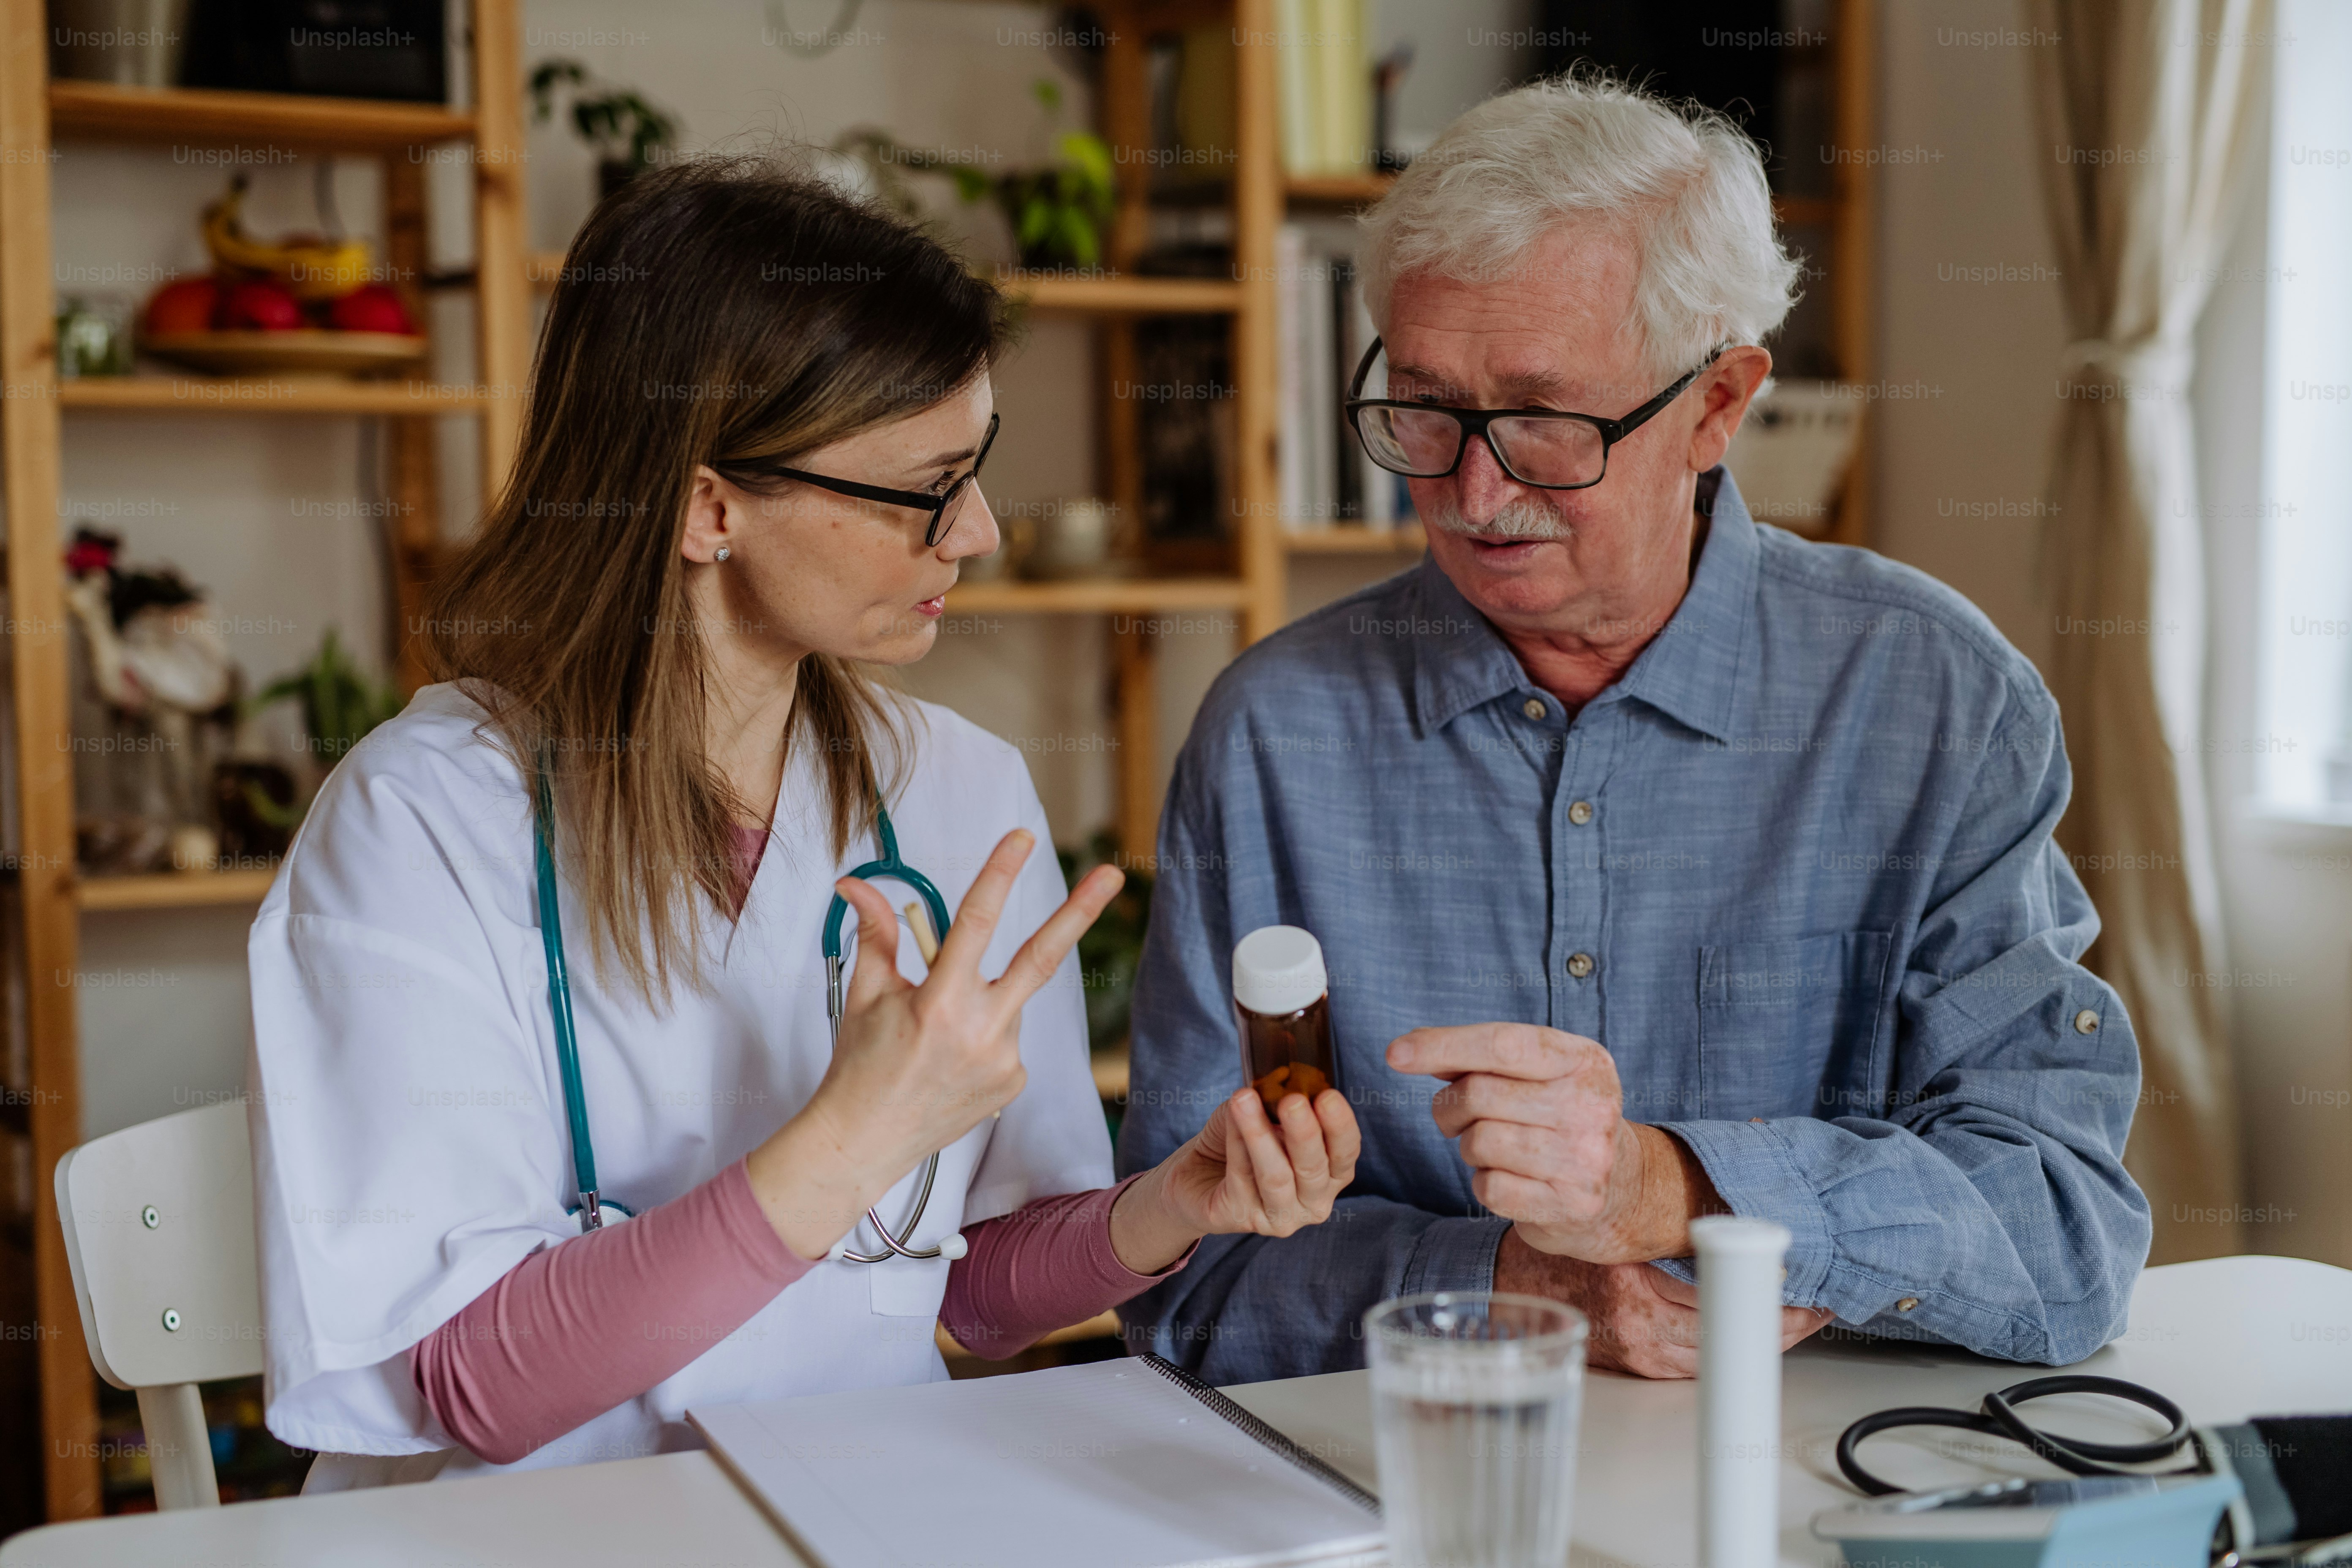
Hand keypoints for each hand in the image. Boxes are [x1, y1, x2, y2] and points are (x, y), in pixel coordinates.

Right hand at [745, 829, 1122, 1257]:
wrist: (864, 1140)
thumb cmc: (860, 1065)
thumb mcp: (865, 992)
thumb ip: (876, 932)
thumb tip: (856, 883)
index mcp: (939, 1002)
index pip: (975, 923)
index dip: (1000, 874)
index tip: (1022, 838)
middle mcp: (979, 1031)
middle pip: (1040, 958)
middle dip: (1079, 913)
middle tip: (1112, 874)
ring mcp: (1005, 1060)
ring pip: (1011, 1000)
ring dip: (985, 998)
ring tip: (938, 1036)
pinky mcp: (1015, 1083)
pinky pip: (1010, 1038)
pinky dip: (987, 1033)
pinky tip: (954, 1060)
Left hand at [1109, 1087, 1361, 1273]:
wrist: (1196, 1176)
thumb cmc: (1239, 1142)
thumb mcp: (1264, 1115)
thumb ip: (1276, 1101)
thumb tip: (1279, 1078)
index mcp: (1330, 1174)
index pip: (1345, 1152)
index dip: (1340, 1126)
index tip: (1328, 1097)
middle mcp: (1313, 1202)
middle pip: (1314, 1168)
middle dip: (1304, 1133)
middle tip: (1293, 1101)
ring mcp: (1280, 1217)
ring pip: (1276, 1177)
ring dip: (1260, 1136)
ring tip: (1245, 1100)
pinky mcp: (1241, 1218)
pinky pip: (1240, 1177)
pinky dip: (1235, 1142)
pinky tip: (1230, 1115)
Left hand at [1388, 1022, 1713, 1263]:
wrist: (1623, 1189)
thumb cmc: (1560, 1119)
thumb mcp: (1538, 1074)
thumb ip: (1479, 1059)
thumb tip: (1409, 1049)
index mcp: (1584, 1060)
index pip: (1502, 1044)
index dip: (1443, 1045)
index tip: (1395, 1053)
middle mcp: (1592, 1105)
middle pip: (1480, 1094)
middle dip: (1450, 1106)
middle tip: (1458, 1117)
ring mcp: (1587, 1158)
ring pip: (1480, 1142)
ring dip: (1470, 1147)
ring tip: (1494, 1148)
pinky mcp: (1573, 1205)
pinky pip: (1489, 1189)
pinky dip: (1484, 1184)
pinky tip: (1509, 1179)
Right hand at [1496, 1228, 1834, 1378]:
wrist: (1514, 1280)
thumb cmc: (1567, 1242)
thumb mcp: (1618, 1219)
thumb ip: (1672, 1214)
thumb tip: (1741, 1182)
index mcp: (1635, 1283)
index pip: (1725, 1297)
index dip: (1772, 1298)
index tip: (1809, 1288)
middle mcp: (1639, 1324)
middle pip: (1731, 1331)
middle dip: (1781, 1320)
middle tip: (1819, 1305)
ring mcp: (1639, 1351)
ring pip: (1721, 1353)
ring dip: (1762, 1338)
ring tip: (1798, 1317)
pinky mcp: (1638, 1366)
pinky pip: (1697, 1363)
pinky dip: (1728, 1347)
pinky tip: (1749, 1332)